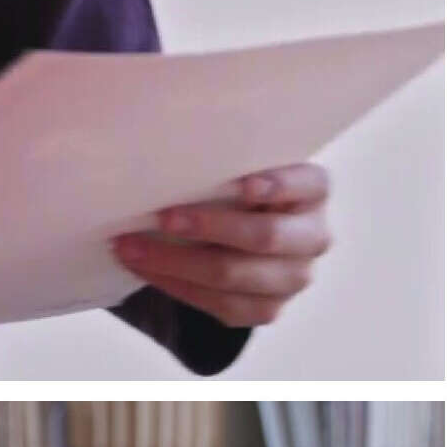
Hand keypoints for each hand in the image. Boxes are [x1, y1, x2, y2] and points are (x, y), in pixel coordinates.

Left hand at [111, 163, 330, 328]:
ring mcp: (294, 278)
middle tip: (162, 216)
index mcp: (314, 191)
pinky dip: (177, 286)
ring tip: (132, 248)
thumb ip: (223, 157)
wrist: (240, 234)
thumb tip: (164, 137)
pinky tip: (146, 269)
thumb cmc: (234, 187)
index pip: (307, 184)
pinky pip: (221, 305)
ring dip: (177, 263)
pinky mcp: (269, 309)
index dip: (278, 186)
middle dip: (209, 227)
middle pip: (264, 237)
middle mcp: (313, 237)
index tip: (242, 184)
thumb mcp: (239, 164)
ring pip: (235, 278)